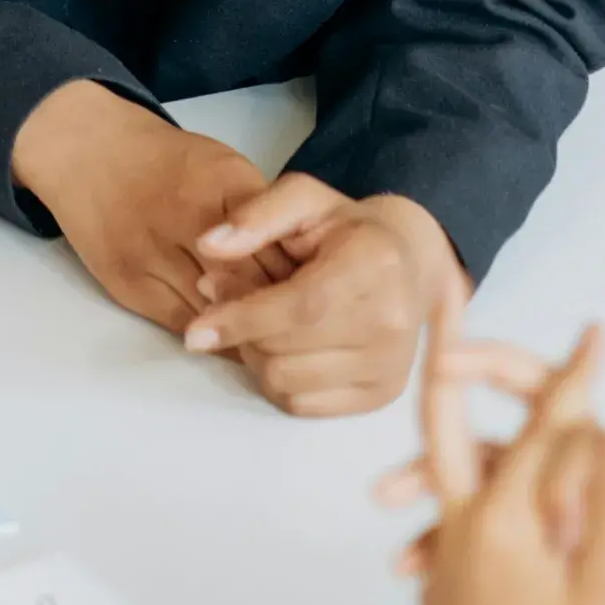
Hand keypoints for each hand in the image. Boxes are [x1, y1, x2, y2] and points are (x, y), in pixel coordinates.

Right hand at [12, 82, 285, 333]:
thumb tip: (300, 272)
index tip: (322, 303)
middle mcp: (187, 218)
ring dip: (247, 334)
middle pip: (251, 285)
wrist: (88, 150)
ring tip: (273, 346)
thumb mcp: (225, 169)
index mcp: (223, 184)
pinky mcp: (128, 282)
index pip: (280, 249)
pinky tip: (231, 342)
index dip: (305, 283)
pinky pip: (182, 324)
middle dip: (280, 315)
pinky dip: (211, 338)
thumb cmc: (168, 162)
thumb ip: (261, 216)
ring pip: (216, 313)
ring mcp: (153, 253)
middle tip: (306, 338)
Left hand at [183, 173, 461, 414]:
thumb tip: (208, 245)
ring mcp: (390, 365)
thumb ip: (256, 215)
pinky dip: (276, 379)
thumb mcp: (304, 199)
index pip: (299, 307)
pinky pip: (302, 405)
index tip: (195, 330)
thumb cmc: (346, 228)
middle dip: (239, 331)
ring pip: (287, 382)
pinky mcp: (380, 395)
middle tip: (223, 300)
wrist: (409, 263)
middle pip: (285, 351)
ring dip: (253, 355)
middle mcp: (392, 323)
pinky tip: (279, 346)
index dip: (241, 320)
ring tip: (253, 321)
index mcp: (374, 266)